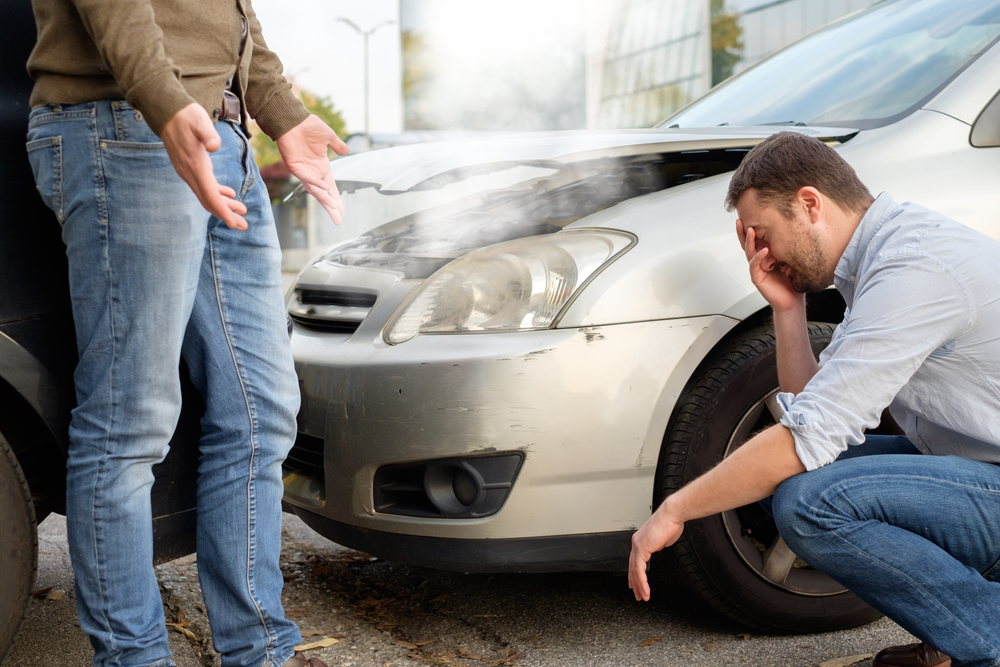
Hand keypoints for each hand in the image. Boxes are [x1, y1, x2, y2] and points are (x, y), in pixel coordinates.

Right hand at [161, 103, 247, 229]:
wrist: (167, 110)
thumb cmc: (186, 115)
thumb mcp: (200, 121)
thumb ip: (208, 134)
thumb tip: (215, 146)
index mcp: (195, 166)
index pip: (210, 195)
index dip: (223, 211)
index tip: (235, 223)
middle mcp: (189, 173)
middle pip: (209, 201)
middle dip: (227, 215)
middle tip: (244, 226)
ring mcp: (187, 171)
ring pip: (206, 195)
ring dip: (224, 206)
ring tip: (242, 211)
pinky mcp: (189, 167)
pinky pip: (203, 186)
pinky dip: (217, 193)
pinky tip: (230, 194)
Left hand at [277, 114, 349, 223]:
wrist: (293, 118)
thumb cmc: (309, 126)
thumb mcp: (328, 136)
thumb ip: (337, 146)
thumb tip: (347, 152)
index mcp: (321, 167)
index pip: (331, 187)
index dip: (336, 199)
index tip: (341, 211)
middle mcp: (313, 172)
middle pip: (323, 194)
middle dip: (331, 207)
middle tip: (338, 220)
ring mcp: (303, 171)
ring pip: (315, 189)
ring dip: (324, 199)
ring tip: (333, 208)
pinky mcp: (294, 166)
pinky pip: (306, 178)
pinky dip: (315, 183)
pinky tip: (325, 188)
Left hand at [628, 509, 683, 601]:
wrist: (672, 515)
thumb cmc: (670, 523)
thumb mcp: (664, 539)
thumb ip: (659, 545)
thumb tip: (660, 548)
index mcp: (640, 540)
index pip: (635, 561)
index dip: (635, 574)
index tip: (637, 583)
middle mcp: (636, 543)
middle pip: (633, 568)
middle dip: (635, 583)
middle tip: (637, 594)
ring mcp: (637, 546)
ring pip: (635, 571)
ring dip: (639, 586)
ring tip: (642, 596)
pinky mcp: (641, 549)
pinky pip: (640, 570)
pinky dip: (642, 582)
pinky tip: (645, 590)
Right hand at [736, 218, 802, 313]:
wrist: (791, 302)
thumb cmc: (792, 283)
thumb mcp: (792, 260)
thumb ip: (788, 249)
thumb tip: (792, 232)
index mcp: (766, 256)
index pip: (756, 240)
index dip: (752, 229)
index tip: (751, 216)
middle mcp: (759, 261)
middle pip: (747, 244)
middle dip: (742, 232)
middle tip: (740, 220)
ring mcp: (757, 269)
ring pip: (749, 252)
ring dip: (749, 241)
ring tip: (750, 230)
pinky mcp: (758, 278)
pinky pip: (755, 265)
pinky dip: (759, 257)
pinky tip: (764, 250)